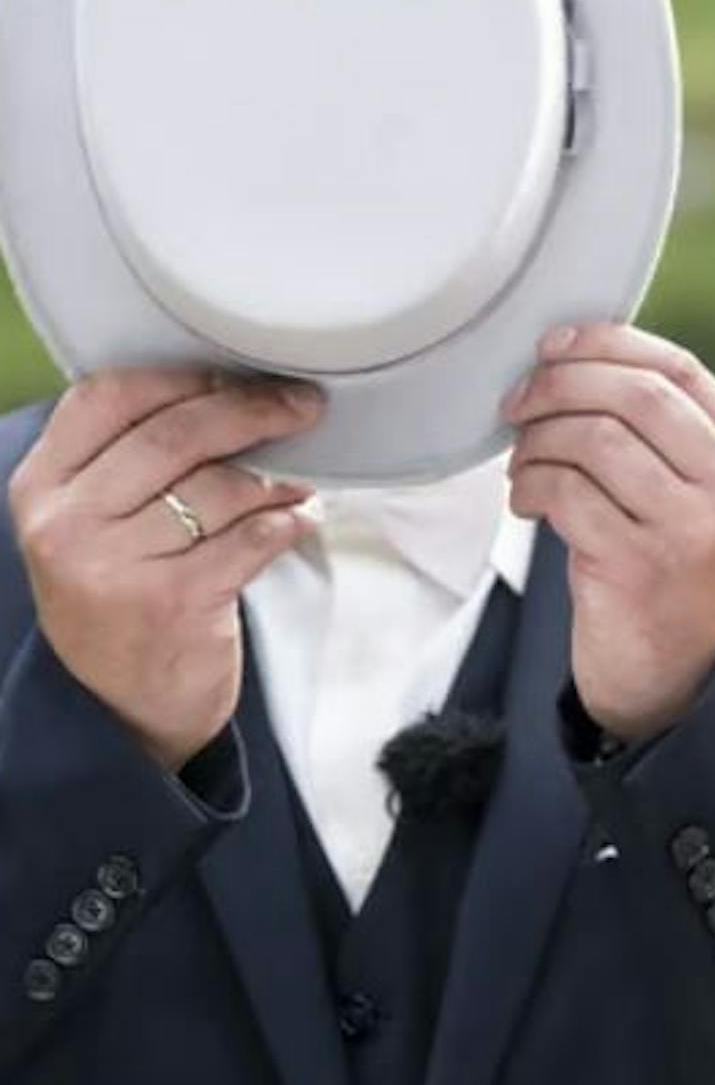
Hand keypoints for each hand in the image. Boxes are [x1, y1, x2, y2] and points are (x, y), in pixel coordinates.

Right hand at [10, 367, 323, 771]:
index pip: (108, 398)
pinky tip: (302, 519)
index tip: (238, 375)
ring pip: (219, 487)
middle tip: (302, 405)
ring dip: (276, 478)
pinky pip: (252, 538)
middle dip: (251, 411)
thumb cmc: (119, 600)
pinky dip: (290, 521)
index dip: (182, 378)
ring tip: (298, 483)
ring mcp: (118, 565)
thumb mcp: (91, 527)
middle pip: (175, 434)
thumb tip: (225, 393)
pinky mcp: (175, 602)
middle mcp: (69, 522)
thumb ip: (127, 463)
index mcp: (41, 487)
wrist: (120, 709)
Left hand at [503, 323, 714, 742]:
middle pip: (636, 394)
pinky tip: (525, 501)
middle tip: (521, 400)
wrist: (681, 679)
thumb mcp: (702, 500)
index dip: (609, 344)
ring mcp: (689, 529)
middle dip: (562, 383)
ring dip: (539, 440)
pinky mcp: (637, 566)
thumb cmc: (677, 577)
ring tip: (523, 462)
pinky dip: (532, 486)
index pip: (681, 371)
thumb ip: (668, 437)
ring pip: (596, 438)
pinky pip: (567, 493)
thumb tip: (573, 361)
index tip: (555, 346)